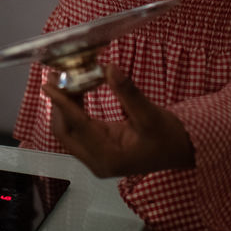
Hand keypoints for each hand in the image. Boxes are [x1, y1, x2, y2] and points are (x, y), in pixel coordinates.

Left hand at [43, 63, 193, 177]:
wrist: (181, 151)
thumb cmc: (168, 136)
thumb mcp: (151, 114)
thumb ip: (128, 93)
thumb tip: (109, 68)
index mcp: (108, 157)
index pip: (77, 126)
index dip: (62, 102)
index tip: (48, 83)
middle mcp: (97, 162)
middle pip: (64, 132)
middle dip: (59, 103)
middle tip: (59, 75)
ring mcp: (96, 158)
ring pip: (68, 130)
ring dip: (65, 105)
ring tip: (67, 78)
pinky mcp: (98, 151)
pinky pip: (78, 129)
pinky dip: (74, 109)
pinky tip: (78, 89)